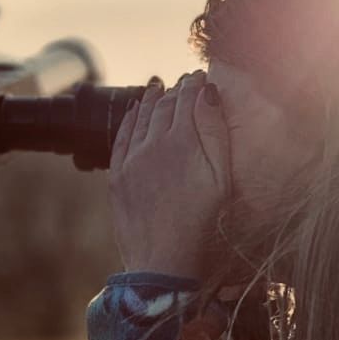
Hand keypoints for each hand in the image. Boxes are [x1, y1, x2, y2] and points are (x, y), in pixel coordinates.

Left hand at [109, 70, 231, 277]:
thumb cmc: (203, 225)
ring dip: (152, 100)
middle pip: (164, 105)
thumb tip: (207, 94)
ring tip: (160, 88)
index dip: (195, 85)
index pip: (188, 100)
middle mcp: (152, 144)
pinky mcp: (117, 176)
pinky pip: (122, 137)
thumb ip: (214, 133)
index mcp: (182, 142)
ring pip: (140, 117)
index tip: (201, 76)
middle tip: (184, 82)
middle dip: (176, 90)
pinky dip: (130, 119)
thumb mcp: (221, 179)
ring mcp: (131, 159)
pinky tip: (135, 112)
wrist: (164, 263)